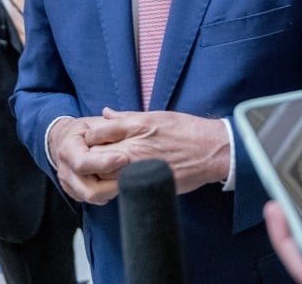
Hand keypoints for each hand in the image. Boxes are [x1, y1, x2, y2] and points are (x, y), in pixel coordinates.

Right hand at [48, 116, 129, 203]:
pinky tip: (119, 181)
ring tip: (128, 177)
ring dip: (114, 189)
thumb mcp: (94, 122)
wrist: (65, 141)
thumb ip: (109, 125)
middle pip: (89, 189)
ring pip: (94, 198)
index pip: (83, 163)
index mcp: (68, 149)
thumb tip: (124, 127)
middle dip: (113, 183)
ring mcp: (69, 185)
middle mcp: (65, 170)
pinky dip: (109, 193)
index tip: (124, 158)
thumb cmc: (84, 131)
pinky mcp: (76, 193)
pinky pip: (96, 200)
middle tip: (133, 172)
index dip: (104, 163)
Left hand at [86, 108, 230, 193]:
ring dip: (99, 172)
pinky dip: (111, 185)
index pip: (97, 132)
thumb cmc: (186, 130)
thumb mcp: (157, 115)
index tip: (93, 139)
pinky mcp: (146, 184)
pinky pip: (118, 188)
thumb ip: (127, 117)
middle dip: (90, 155)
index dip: (90, 136)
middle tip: (93, 156)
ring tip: (104, 170)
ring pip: (103, 174)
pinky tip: (117, 181)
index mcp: (136, 127)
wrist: (211, 151)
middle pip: (94, 155)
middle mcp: (134, 148)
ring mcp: (138, 168)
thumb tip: (105, 113)